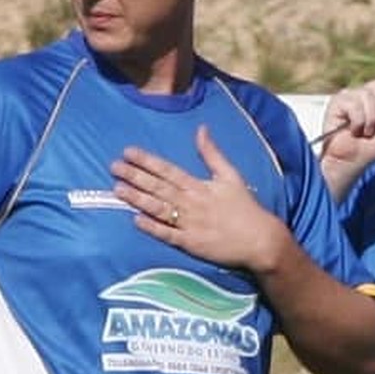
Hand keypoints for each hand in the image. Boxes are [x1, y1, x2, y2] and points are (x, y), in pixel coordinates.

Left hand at [112, 126, 287, 272]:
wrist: (260, 240)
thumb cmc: (246, 208)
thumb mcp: (231, 176)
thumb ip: (212, 153)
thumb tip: (201, 129)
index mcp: (200, 186)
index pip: (168, 170)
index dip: (147, 161)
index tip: (128, 152)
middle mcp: (192, 203)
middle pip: (158, 187)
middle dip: (135, 176)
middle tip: (114, 167)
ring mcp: (190, 224)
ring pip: (159, 209)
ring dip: (138, 199)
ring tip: (118, 190)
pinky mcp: (191, 244)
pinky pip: (168, 234)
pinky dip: (152, 227)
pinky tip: (136, 220)